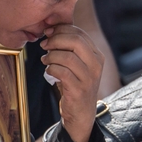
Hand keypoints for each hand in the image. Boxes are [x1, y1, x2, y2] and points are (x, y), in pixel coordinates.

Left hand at [40, 24, 103, 141]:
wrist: (81, 113)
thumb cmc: (75, 84)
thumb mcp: (76, 64)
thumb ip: (68, 47)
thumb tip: (51, 29)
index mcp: (97, 55)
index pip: (80, 33)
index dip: (61, 30)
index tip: (48, 33)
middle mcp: (96, 65)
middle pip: (75, 41)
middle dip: (55, 40)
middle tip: (44, 45)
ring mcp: (89, 78)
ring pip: (67, 57)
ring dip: (51, 56)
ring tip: (45, 60)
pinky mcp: (79, 90)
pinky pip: (62, 72)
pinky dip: (51, 69)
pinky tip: (49, 71)